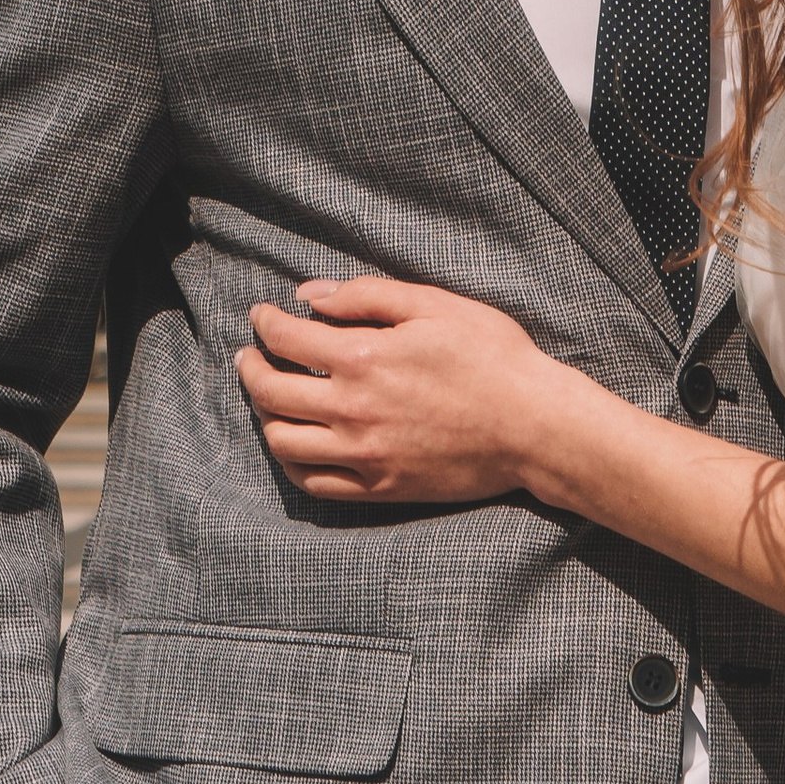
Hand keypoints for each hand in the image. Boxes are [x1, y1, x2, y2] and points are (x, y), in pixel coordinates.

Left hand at [240, 278, 572, 503]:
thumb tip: (309, 295)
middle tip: (250, 355)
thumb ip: (366, 296)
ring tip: (269, 398)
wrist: (534, 427)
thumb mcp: (434, 306)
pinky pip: (313, 482)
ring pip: (283, 442)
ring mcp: (363, 456)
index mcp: (363, 358)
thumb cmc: (492, 358)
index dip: (265, 324)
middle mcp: (352, 410)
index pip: (286, 340)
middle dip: (251, 367)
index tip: (261, 316)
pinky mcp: (380, 488)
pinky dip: (291, 461)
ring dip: (265, 415)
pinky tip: (294, 443)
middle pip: (271, 392)